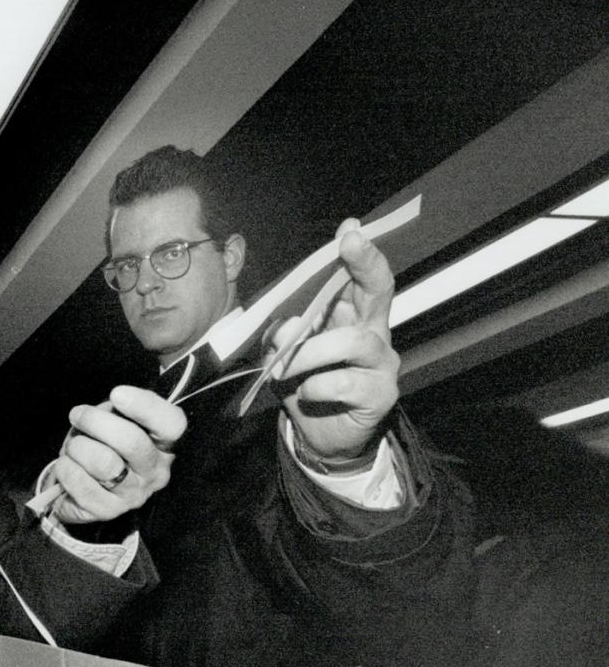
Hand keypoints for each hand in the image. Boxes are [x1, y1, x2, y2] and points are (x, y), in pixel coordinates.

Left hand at [47, 385, 185, 524]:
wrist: (82, 485)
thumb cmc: (103, 443)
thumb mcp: (116, 420)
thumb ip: (120, 409)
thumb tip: (114, 403)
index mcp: (165, 444)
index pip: (172, 424)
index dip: (145, 407)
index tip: (117, 394)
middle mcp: (156, 472)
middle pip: (132, 442)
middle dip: (96, 422)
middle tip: (77, 414)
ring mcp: (134, 494)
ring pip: (104, 463)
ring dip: (78, 447)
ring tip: (73, 446)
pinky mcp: (109, 511)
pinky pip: (82, 485)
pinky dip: (66, 468)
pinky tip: (67, 465)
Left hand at [265, 218, 398, 462]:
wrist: (320, 437)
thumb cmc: (306, 386)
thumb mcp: (285, 357)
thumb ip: (284, 336)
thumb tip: (284, 325)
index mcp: (352, 318)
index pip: (361, 280)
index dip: (359, 254)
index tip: (350, 229)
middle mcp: (374, 334)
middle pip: (379, 291)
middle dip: (365, 264)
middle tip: (349, 245)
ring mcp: (382, 364)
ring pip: (353, 340)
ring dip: (310, 353)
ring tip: (287, 370)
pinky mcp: (381, 394)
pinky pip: (345, 381)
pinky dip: (316, 386)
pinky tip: (306, 394)